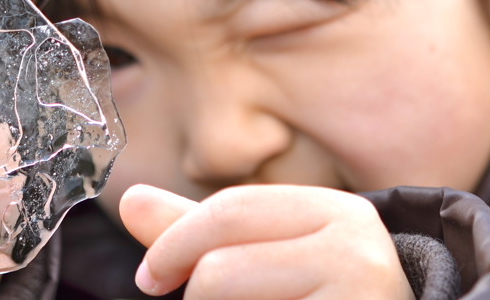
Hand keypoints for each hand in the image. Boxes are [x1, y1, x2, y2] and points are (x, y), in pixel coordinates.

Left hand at [119, 183, 414, 299]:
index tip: (150, 279)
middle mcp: (357, 250)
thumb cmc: (330, 296)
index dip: (174, 244)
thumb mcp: (276, 252)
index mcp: (339, 210)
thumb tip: (129, 200)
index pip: (229, 211)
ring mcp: (359, 299)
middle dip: (196, 298)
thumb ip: (203, 230)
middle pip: (221, 270)